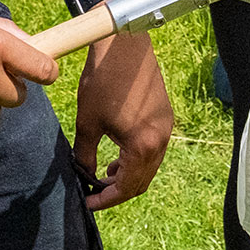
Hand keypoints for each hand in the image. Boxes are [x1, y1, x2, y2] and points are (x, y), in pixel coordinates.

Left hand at [72, 31, 173, 210]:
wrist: (123, 46)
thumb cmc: (103, 81)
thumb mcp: (87, 123)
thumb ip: (84, 155)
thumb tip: (82, 174)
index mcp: (143, 145)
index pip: (127, 187)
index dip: (105, 200)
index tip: (88, 203)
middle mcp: (161, 139)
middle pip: (142, 181)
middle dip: (118, 191)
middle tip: (95, 192)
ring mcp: (166, 127)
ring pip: (150, 166)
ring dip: (128, 175)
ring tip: (104, 174)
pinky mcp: (165, 116)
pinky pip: (154, 149)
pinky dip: (137, 159)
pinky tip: (118, 153)